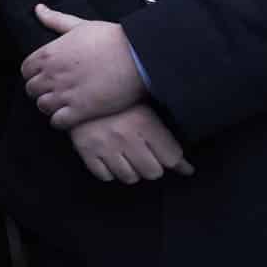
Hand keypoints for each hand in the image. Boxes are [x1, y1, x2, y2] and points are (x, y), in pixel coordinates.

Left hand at [22, 4, 143, 129]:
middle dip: (41, 90)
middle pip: (32, 89)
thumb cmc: (111, 38)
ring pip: (42, 106)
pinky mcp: (81, 111)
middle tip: (54, 91)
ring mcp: (65, 94)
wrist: (138, 56)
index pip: (26, 70)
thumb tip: (38, 8)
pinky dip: (61, 120)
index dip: (34, 74)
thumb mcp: (79, 25)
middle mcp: (52, 75)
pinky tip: (71, 115)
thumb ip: (55, 19)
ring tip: (62, 104)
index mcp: (48, 54)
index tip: (46, 75)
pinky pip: (58, 122)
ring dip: (50, 106)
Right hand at [66, 105, 194, 184]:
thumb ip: (167, 142)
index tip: (164, 154)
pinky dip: (109, 171)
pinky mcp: (86, 150)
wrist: (78, 89)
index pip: (171, 158)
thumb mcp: (146, 113)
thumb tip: (188, 170)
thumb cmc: (118, 102)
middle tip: (143, 154)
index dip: (170, 158)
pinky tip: (109, 158)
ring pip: (129, 177)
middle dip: (151, 166)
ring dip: (130, 170)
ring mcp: (104, 144)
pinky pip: (104, 176)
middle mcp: (126, 136)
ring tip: (126, 156)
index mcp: (144, 122)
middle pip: (152, 172)